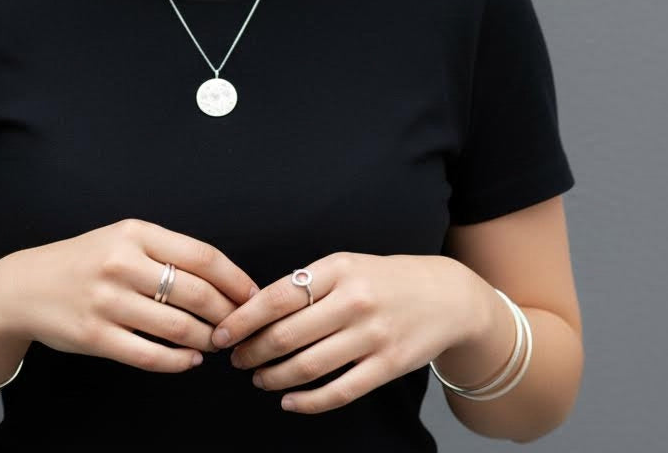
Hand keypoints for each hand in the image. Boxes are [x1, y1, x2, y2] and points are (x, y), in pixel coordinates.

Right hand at [0, 218, 258, 372]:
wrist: (26, 286)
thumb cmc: (87, 261)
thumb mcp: (124, 239)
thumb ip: (167, 252)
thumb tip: (223, 279)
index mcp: (136, 233)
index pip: (202, 256)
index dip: (235, 279)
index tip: (252, 295)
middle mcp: (123, 263)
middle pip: (196, 292)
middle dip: (227, 314)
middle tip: (239, 326)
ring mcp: (108, 301)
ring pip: (177, 326)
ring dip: (206, 339)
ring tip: (216, 342)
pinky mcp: (95, 336)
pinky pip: (149, 355)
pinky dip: (179, 361)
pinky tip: (191, 360)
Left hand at [211, 252, 479, 412]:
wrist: (446, 295)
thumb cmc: (383, 280)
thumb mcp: (345, 265)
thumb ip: (306, 284)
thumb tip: (254, 310)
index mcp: (337, 269)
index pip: (276, 297)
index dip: (242, 320)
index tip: (220, 333)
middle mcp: (353, 300)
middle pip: (286, 335)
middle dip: (252, 352)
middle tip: (236, 360)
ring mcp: (372, 335)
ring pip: (308, 366)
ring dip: (274, 378)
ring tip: (259, 379)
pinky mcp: (388, 366)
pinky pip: (339, 391)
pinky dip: (308, 402)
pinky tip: (290, 402)